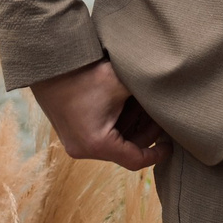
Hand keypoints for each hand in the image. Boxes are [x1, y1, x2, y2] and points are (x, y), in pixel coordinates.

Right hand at [30, 58, 169, 169]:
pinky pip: (101, 134)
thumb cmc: (86, 72)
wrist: (50, 63)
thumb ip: (148, 94)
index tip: (171, 145)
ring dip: (132, 126)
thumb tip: (173, 96)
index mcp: (97, 144)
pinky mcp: (71, 131)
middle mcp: (83, 149)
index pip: (135, 160)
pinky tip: (128, 104)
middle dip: (146, 133)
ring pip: (113, 142)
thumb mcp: (122, 84)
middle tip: (161, 115)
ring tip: (146, 106)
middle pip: (125, 151)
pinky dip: (117, 123)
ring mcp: (74, 142)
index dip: (157, 154)